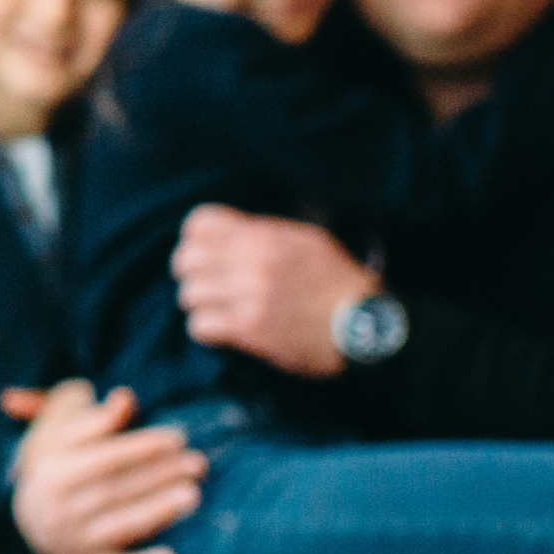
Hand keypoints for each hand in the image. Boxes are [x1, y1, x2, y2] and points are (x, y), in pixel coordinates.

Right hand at [0, 379, 204, 553]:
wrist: (31, 514)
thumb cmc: (57, 456)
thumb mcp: (64, 424)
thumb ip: (95, 412)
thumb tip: (126, 399)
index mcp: (52, 469)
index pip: (104, 458)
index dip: (142, 447)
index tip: (178, 438)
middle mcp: (58, 508)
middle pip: (116, 490)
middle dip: (160, 476)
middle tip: (198, 464)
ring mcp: (72, 541)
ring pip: (119, 527)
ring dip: (158, 512)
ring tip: (193, 496)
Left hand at [173, 204, 378, 378]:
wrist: (365, 325)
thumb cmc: (336, 283)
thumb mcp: (306, 241)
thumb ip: (265, 235)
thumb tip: (228, 234)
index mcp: (265, 236)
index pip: (200, 223)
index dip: (194, 239)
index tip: (204, 253)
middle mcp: (254, 261)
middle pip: (187, 259)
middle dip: (190, 273)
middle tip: (203, 285)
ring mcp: (251, 295)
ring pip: (190, 293)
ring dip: (198, 303)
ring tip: (214, 309)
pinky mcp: (251, 329)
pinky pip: (201, 325)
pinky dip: (205, 329)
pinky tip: (220, 330)